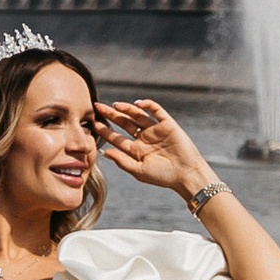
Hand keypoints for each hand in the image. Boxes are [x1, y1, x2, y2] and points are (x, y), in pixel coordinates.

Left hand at [93, 97, 218, 207]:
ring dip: (127, 109)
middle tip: (97, 106)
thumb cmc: (163, 176)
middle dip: (111, 115)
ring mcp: (155, 130)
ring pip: (138, 115)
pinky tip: (138, 103)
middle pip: (124, 123)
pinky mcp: (168, 124)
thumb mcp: (138, 170)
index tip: (93, 124)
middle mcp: (144, 138)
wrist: (186, 174)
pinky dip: (148, 105)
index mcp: (136, 150)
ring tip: (116, 105)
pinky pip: (156, 111)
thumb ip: (122, 161)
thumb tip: (104, 152)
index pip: (117, 138)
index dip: (105, 131)